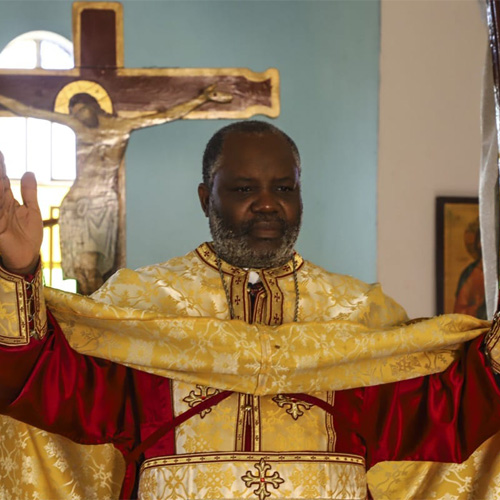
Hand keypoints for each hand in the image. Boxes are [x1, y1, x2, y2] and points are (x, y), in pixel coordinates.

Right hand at [0, 152, 42, 273]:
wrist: (27, 258)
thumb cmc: (29, 236)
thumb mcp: (32, 211)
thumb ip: (30, 192)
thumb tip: (29, 172)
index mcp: (7, 201)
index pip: (3, 180)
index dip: (1, 166)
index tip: (1, 152)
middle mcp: (0, 206)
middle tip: (0, 155)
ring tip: (0, 173)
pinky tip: (1, 190)